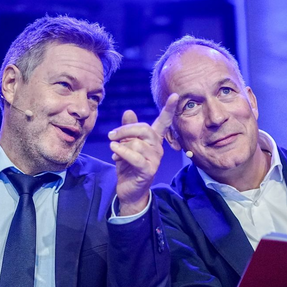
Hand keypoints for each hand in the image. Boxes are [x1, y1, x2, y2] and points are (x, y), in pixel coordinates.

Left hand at [108, 94, 178, 215]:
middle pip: (144, 129)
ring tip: (116, 154)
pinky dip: (122, 152)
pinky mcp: (148, 170)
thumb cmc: (128, 166)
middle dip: (125, 130)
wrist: (129, 190)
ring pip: (137, 144)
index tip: (175, 95)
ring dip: (121, 147)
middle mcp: (157, 148)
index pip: (163, 122)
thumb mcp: (125, 145)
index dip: (169, 109)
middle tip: (111, 135)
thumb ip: (127, 129)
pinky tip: (114, 153)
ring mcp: (155, 160)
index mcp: (154, 140)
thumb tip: (129, 111)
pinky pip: (135, 157)